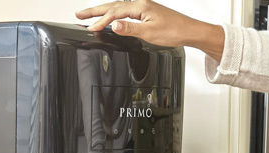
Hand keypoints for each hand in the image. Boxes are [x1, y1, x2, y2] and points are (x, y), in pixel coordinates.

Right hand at [75, 0, 223, 59]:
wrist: (189, 31)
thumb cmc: (174, 31)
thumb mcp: (149, 33)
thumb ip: (130, 29)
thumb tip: (114, 25)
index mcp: (140, 6)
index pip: (114, 13)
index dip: (101, 21)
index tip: (90, 28)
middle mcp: (141, 3)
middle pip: (112, 6)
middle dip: (94, 11)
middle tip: (79, 14)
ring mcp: (143, 7)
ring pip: (117, 8)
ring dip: (102, 12)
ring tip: (89, 16)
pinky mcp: (146, 12)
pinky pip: (125, 11)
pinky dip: (114, 15)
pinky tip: (110, 19)